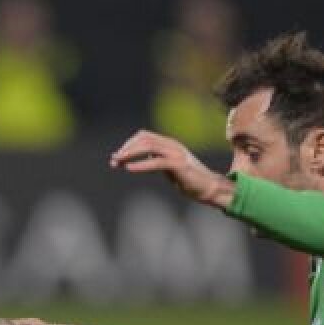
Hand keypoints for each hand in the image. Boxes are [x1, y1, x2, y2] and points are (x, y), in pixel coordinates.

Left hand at [110, 130, 234, 207]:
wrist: (209, 187)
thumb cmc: (189, 180)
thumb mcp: (169, 168)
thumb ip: (156, 161)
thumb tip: (140, 159)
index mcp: (169, 144)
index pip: (144, 137)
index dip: (128, 145)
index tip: (116, 157)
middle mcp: (172, 145)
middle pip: (144, 138)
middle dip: (126, 148)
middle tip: (114, 160)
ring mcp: (176, 153)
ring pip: (148, 146)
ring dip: (130, 153)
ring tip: (118, 162)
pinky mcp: (178, 164)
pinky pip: (156, 162)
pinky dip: (141, 165)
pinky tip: (129, 169)